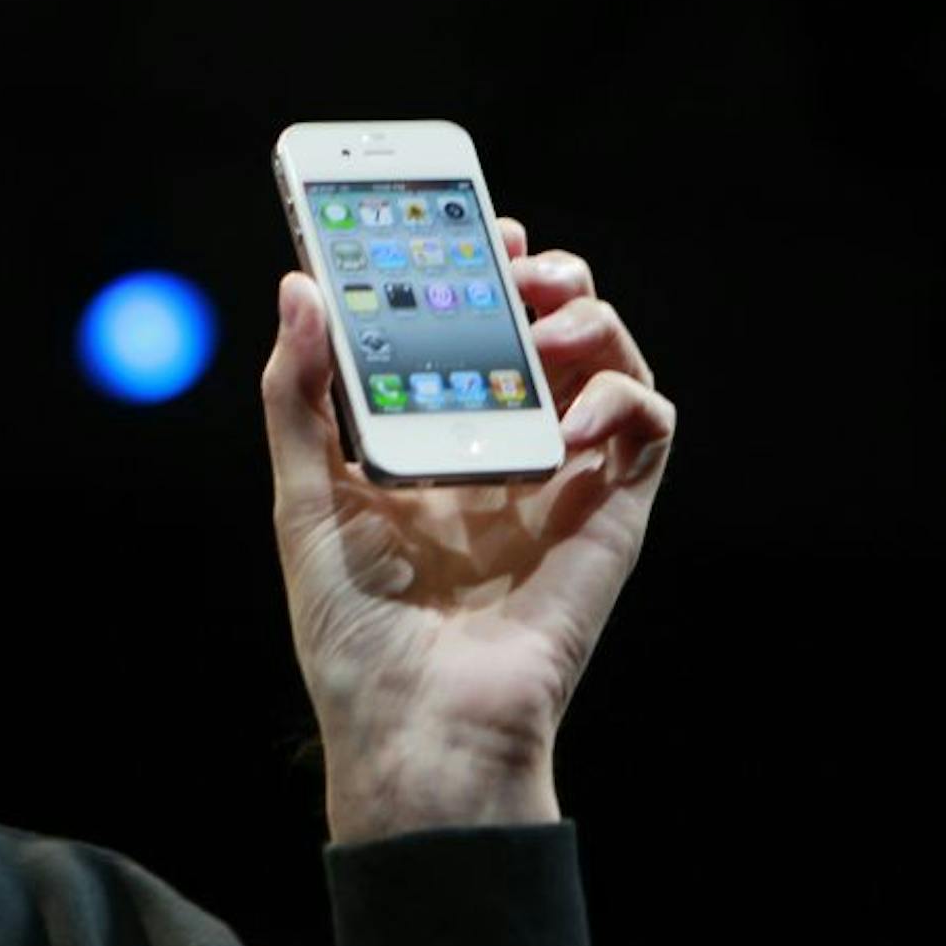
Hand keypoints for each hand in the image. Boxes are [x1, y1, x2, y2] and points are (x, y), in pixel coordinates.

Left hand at [261, 219, 673, 841]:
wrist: (415, 723)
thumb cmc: (354, 628)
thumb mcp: (304, 494)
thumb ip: (299, 393)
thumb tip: (298, 288)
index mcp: (436, 437)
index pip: (469, 329)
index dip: (477, 268)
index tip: (465, 222)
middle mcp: (505, 447)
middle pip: (547, 327)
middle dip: (541, 272)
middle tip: (513, 256)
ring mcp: (564, 477)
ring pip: (608, 357)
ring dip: (586, 315)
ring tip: (541, 320)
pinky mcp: (612, 513)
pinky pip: (647, 424)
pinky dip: (623, 394)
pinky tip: (572, 413)